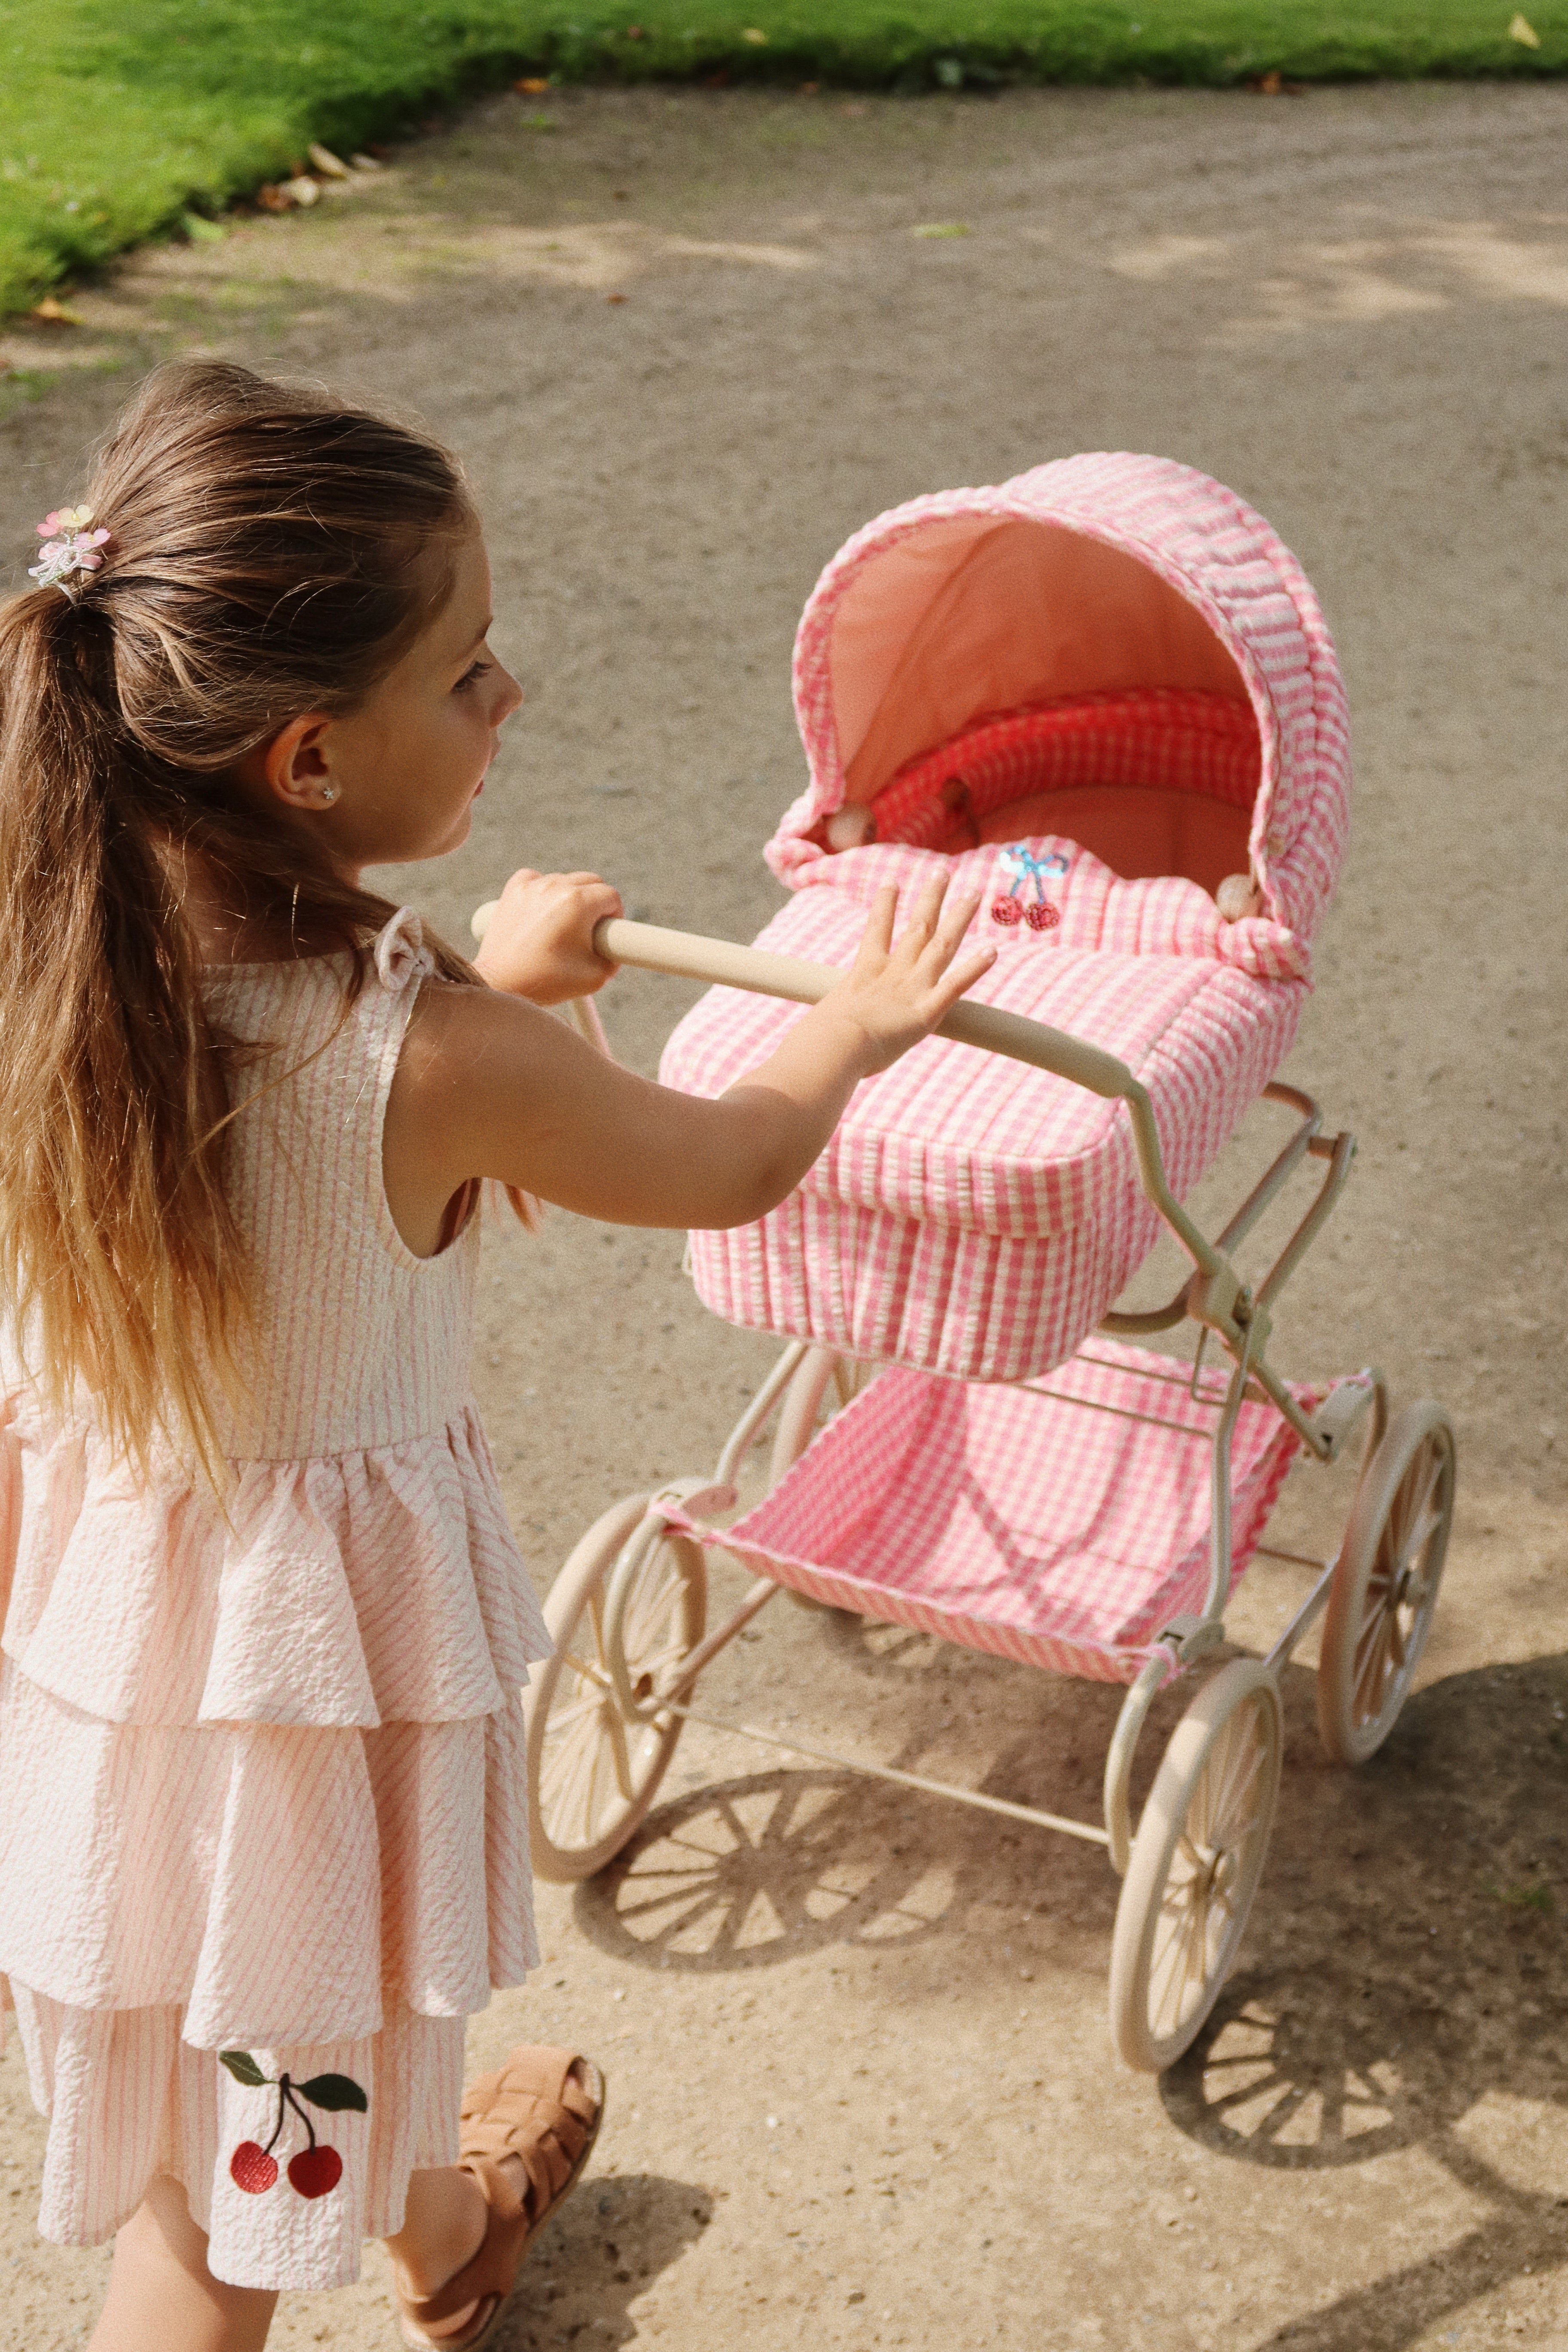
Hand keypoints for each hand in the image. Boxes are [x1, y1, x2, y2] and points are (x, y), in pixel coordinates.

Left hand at [473, 868, 621, 1004]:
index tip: (606, 932)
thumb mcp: (596, 977)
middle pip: (591, 881)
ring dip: (570, 897)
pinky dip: (543, 891)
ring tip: (562, 925)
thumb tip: (618, 946)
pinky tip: (541, 913)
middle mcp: (555, 886)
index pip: (611, 896)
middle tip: (589, 929)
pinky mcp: (513, 889)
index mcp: (578, 903)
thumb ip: (615, 957)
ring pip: (565, 880)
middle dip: (596, 903)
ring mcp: (531, 886)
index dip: (615, 915)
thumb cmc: (548, 982)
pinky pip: (537, 878)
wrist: (501, 984)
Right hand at [816, 877, 994, 1074]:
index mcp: (863, 973)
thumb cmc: (817, 1043)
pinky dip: (975, 968)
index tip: (892, 882)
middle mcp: (891, 974)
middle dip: (931, 898)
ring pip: (941, 945)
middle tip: (942, 872)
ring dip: (959, 918)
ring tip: (974, 894)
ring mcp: (911, 989)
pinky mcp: (926, 1012)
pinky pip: (955, 985)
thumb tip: (808, 1043)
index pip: (877, 930)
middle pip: (917, 927)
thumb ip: (824, 1024)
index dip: (885, 905)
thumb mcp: (818, 1025)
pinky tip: (992, 950)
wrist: (831, 1048)